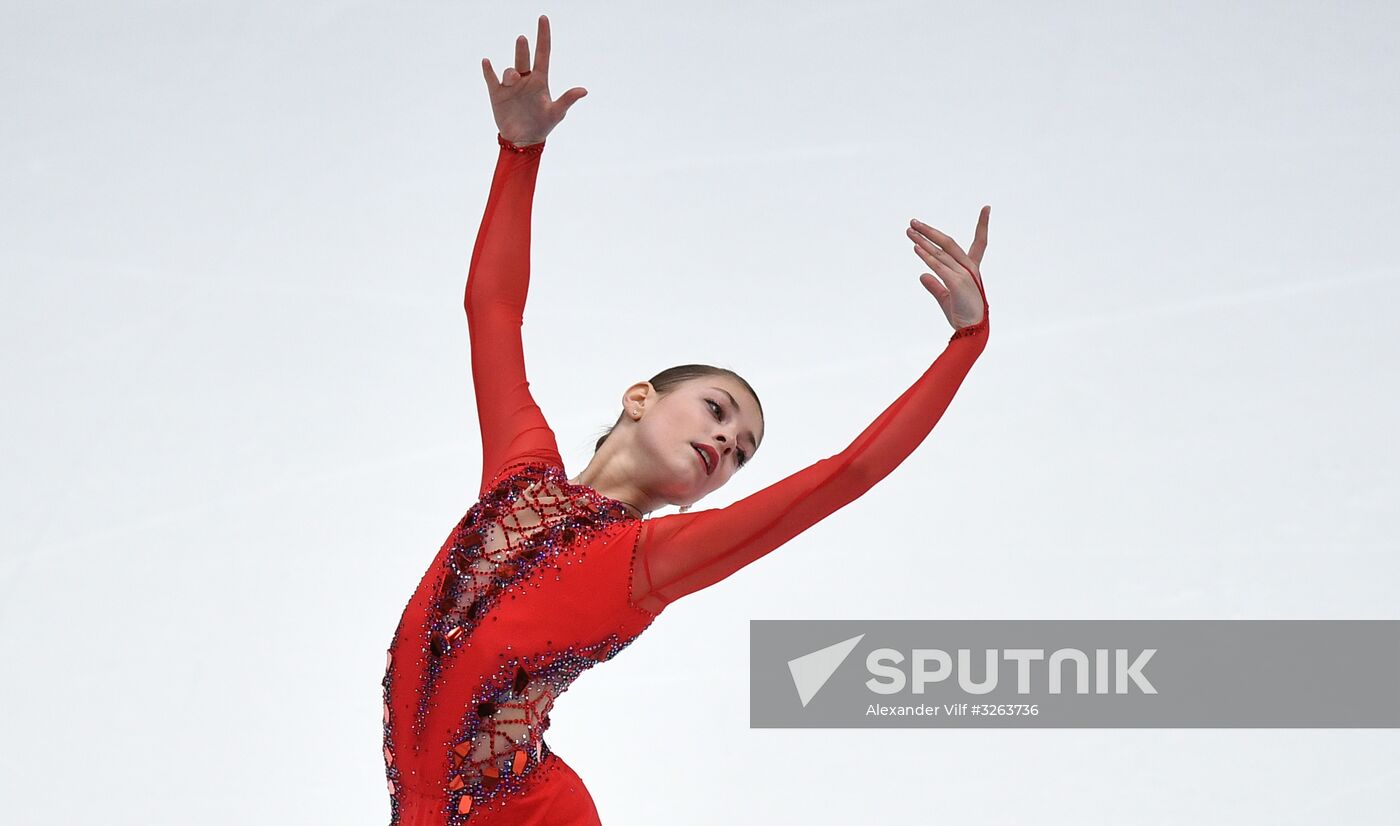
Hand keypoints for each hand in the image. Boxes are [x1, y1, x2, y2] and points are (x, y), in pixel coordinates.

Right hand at [480, 15, 587, 144]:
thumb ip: (567, 100)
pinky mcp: (497, 94)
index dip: (543, 36)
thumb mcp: (556, 113)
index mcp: (540, 80)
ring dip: (510, 72)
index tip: (543, 18)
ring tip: (513, 78)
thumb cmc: (543, 125)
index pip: (543, 53)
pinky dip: (489, 70)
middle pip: (524, 58)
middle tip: (523, 39)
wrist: (524, 140)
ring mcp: (511, 86)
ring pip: (510, 71)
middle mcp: (525, 79)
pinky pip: (491, 79)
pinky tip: (487, 62)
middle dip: (523, 48)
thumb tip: (584, 90)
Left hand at [908, 206, 990, 329]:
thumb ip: (935, 285)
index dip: (983, 225)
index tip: (987, 208)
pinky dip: (927, 256)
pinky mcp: (957, 283)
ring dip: (923, 241)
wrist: (972, 330)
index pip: (980, 242)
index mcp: (971, 269)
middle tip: (913, 222)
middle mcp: (969, 268)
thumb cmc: (962, 314)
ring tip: (909, 232)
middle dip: (931, 231)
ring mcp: (964, 274)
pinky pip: (939, 266)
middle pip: (949, 242)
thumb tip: (923, 275)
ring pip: (940, 252)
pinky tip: (916, 249)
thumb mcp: (946, 297)